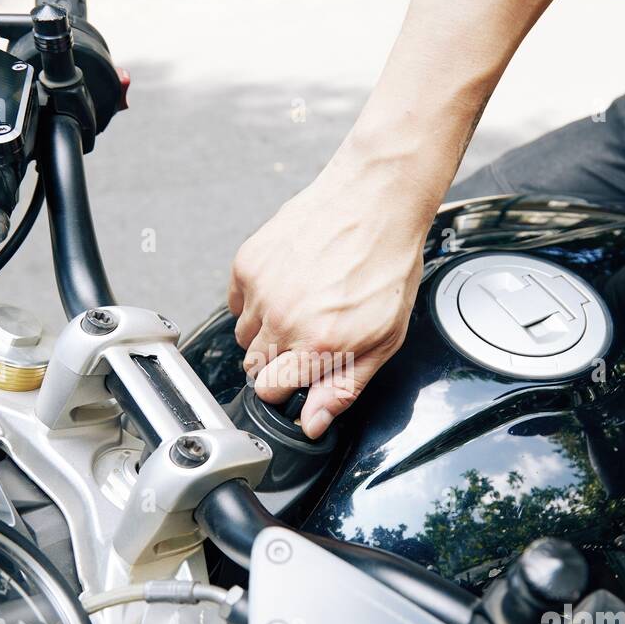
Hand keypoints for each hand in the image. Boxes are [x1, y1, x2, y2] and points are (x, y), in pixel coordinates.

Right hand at [228, 151, 431, 438]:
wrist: (375, 200)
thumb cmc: (387, 264)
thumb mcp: (385, 338)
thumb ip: (344, 386)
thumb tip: (313, 423)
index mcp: (319, 345)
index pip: (270, 393)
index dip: (286, 388)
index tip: (301, 374)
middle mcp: (284, 320)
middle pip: (254, 368)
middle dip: (278, 361)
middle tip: (308, 335)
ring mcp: (262, 290)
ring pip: (244, 336)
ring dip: (265, 332)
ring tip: (299, 307)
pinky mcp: (248, 263)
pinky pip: (236, 302)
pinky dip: (256, 300)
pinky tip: (287, 285)